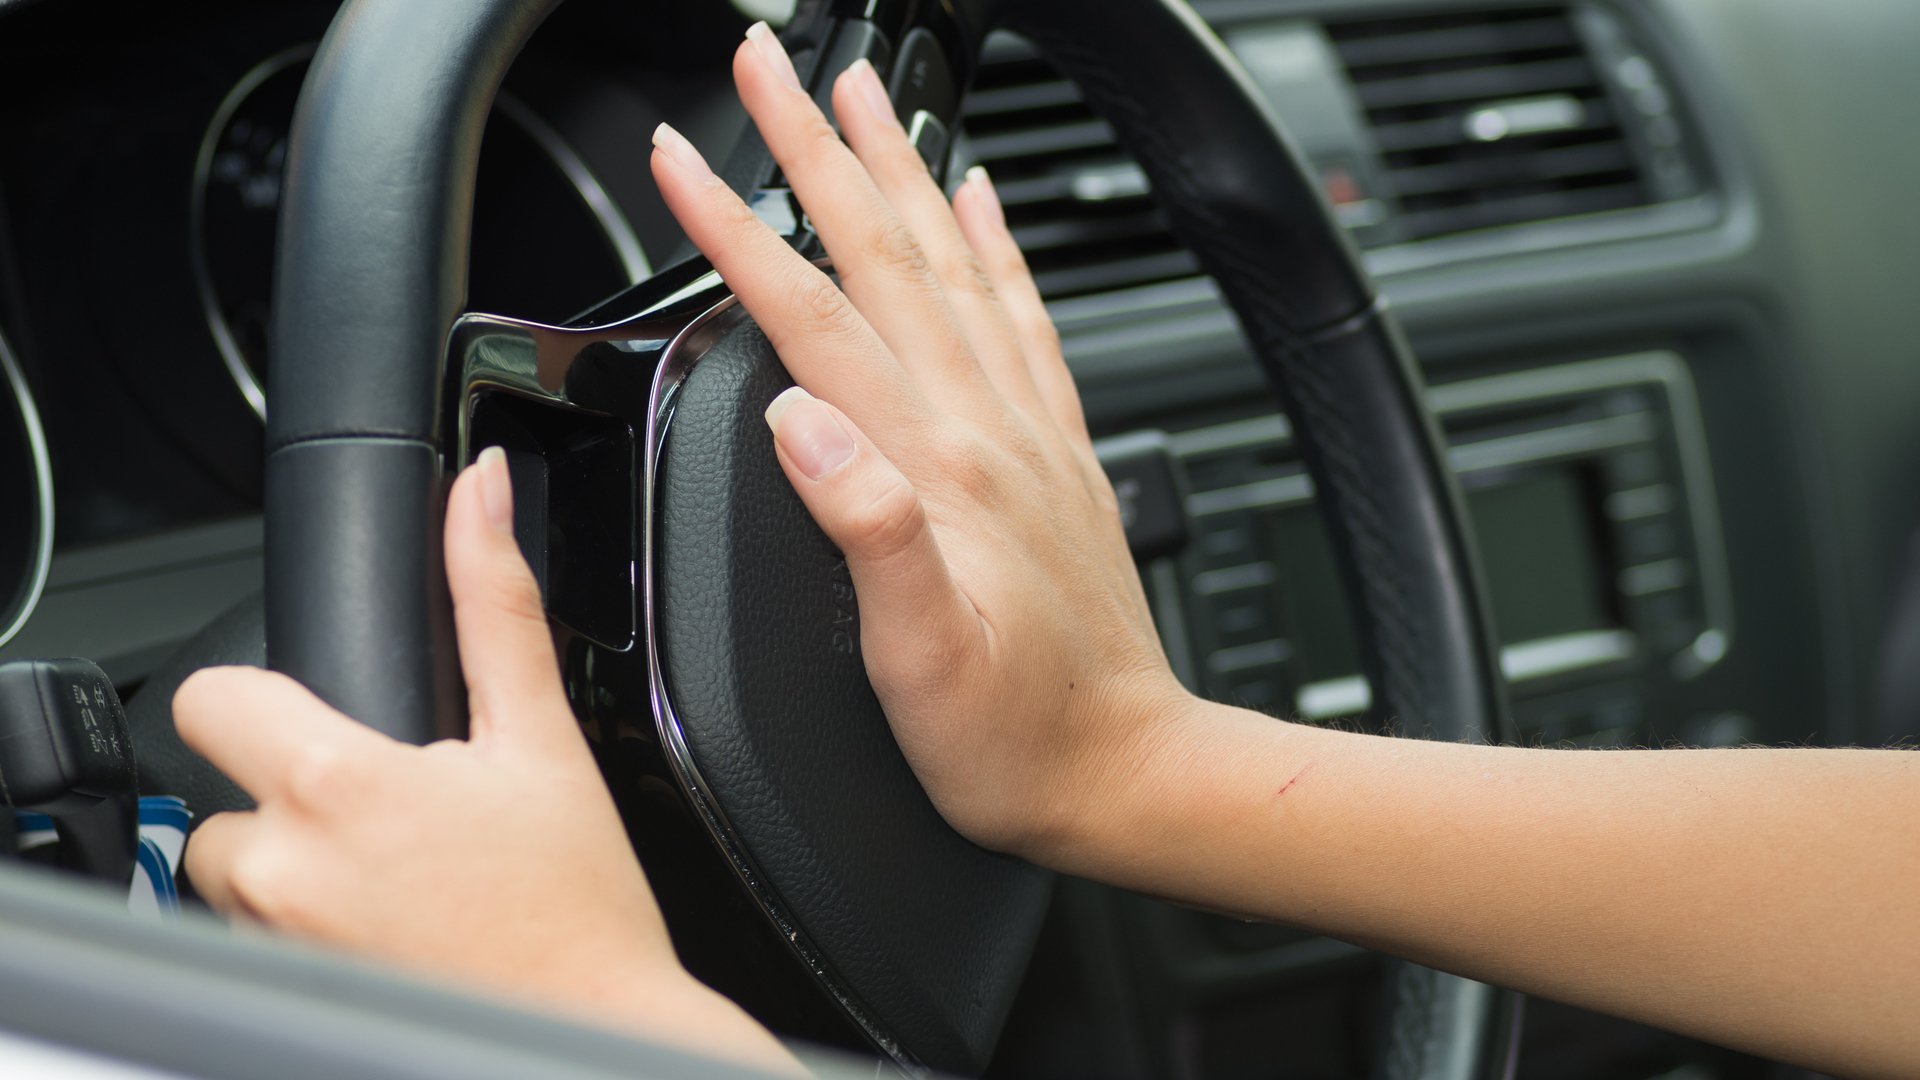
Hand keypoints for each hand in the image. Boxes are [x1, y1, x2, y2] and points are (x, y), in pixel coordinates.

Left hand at [174, 448, 798, 1074]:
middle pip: (223, 792)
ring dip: (297, 864)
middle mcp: (284, 871)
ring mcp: (275, 941)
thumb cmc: (577, 906)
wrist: (593, 1026)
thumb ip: (495, 602)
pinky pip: (259, 935)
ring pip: (237, 871)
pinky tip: (393, 925)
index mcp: (339, 786)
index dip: (267, 696)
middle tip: (394, 815)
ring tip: (401, 874)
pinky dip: (308, 925)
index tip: (328, 719)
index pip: (211, 698)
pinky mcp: (281, 989)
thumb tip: (478, 493)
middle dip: (291, 794)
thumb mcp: (542, 738)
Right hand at [649, 25, 1195, 863]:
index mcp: (933, 466)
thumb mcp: (919, 658)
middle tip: (766, 62)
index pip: (814, 316)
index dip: (734, 232)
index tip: (680, 159)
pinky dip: (993, 242)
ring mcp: (1025, 428)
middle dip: (812, 147)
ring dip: (895, 166)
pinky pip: (1021, 314)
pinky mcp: (1054, 448)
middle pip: (882, 252)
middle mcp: (984, 425)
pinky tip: (977, 199)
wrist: (1125, 767)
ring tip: (859, 91)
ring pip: (948, 259)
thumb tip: (799, 424)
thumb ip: (864, 530)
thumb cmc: (1015, 733)